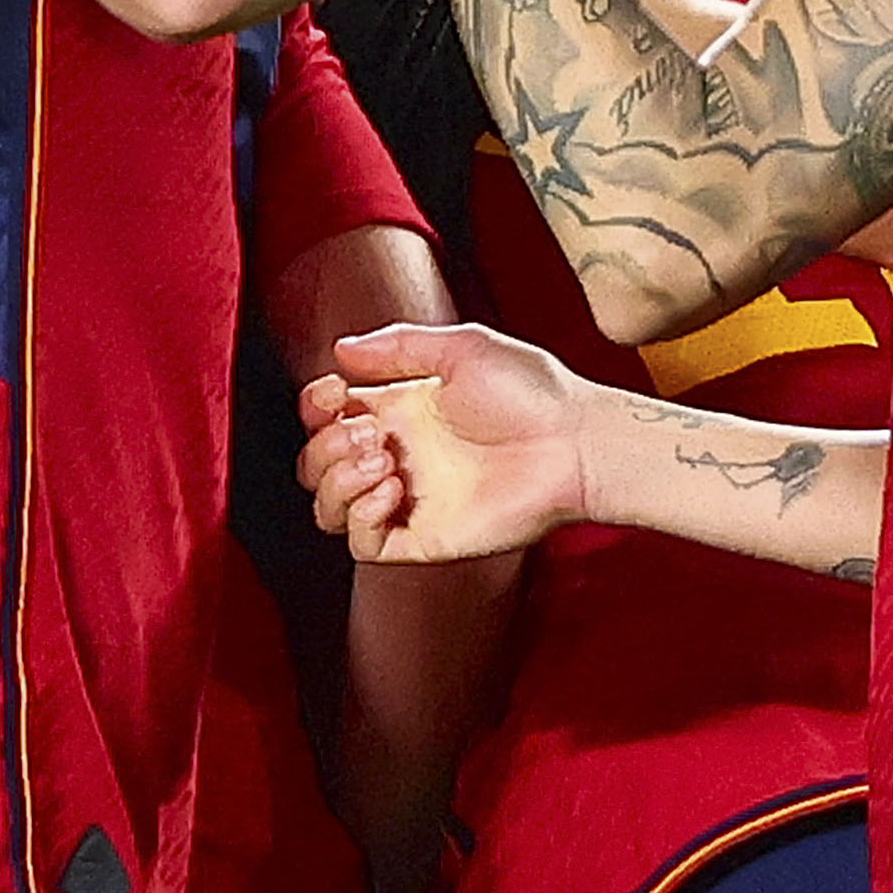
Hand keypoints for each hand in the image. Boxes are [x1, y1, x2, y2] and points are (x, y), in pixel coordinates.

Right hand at [311, 318, 595, 562]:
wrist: (577, 444)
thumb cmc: (534, 393)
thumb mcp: (463, 348)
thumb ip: (399, 347)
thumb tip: (341, 351)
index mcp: (402, 411)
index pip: (327, 418)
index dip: (315, 407)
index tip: (333, 392)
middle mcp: (398, 457)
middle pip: (316, 465)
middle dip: (325, 446)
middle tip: (373, 434)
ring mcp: (409, 501)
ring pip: (327, 510)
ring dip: (335, 480)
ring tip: (382, 460)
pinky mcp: (423, 537)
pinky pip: (361, 545)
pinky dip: (360, 515)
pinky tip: (394, 487)